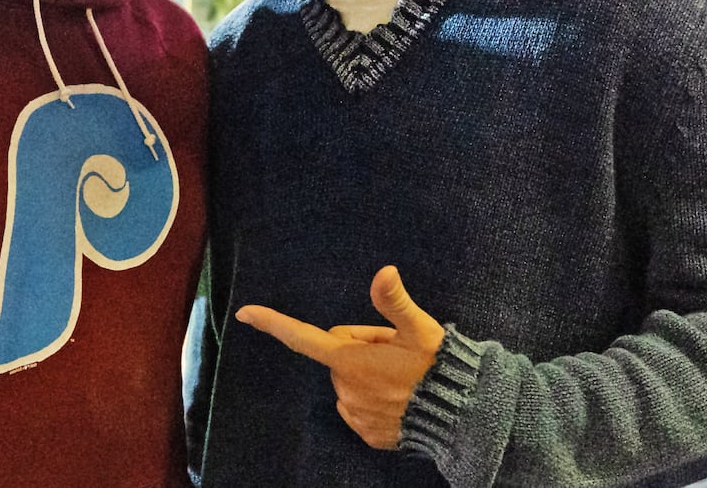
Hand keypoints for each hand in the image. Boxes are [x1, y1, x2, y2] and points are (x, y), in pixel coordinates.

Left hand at [235, 265, 445, 449]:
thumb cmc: (437, 368)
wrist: (460, 416)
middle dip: (360, 350)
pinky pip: (361, 409)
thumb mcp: (419, 329)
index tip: (245, 312)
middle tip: (395, 352)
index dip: (272, 323)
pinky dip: (376, 400)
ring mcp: (355, 415)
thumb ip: (394, 302)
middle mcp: (345, 389)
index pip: (302, 337)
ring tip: (403, 376)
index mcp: (350, 360)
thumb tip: (384, 271)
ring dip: (369, 376)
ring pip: (351, 383)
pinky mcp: (368, 434)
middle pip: (339, 357)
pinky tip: (401, 398)